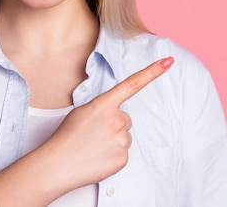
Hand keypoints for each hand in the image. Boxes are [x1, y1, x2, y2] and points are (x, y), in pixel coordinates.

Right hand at [40, 56, 174, 192]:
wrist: (58, 164)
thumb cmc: (67, 137)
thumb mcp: (83, 112)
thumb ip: (103, 108)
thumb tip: (116, 115)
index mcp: (104, 104)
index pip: (132, 84)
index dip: (152, 71)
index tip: (168, 61)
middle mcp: (116, 120)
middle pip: (125, 119)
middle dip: (113, 125)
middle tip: (94, 134)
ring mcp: (121, 140)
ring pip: (125, 136)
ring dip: (113, 140)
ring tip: (94, 147)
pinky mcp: (123, 158)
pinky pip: (124, 152)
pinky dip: (113, 155)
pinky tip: (98, 157)